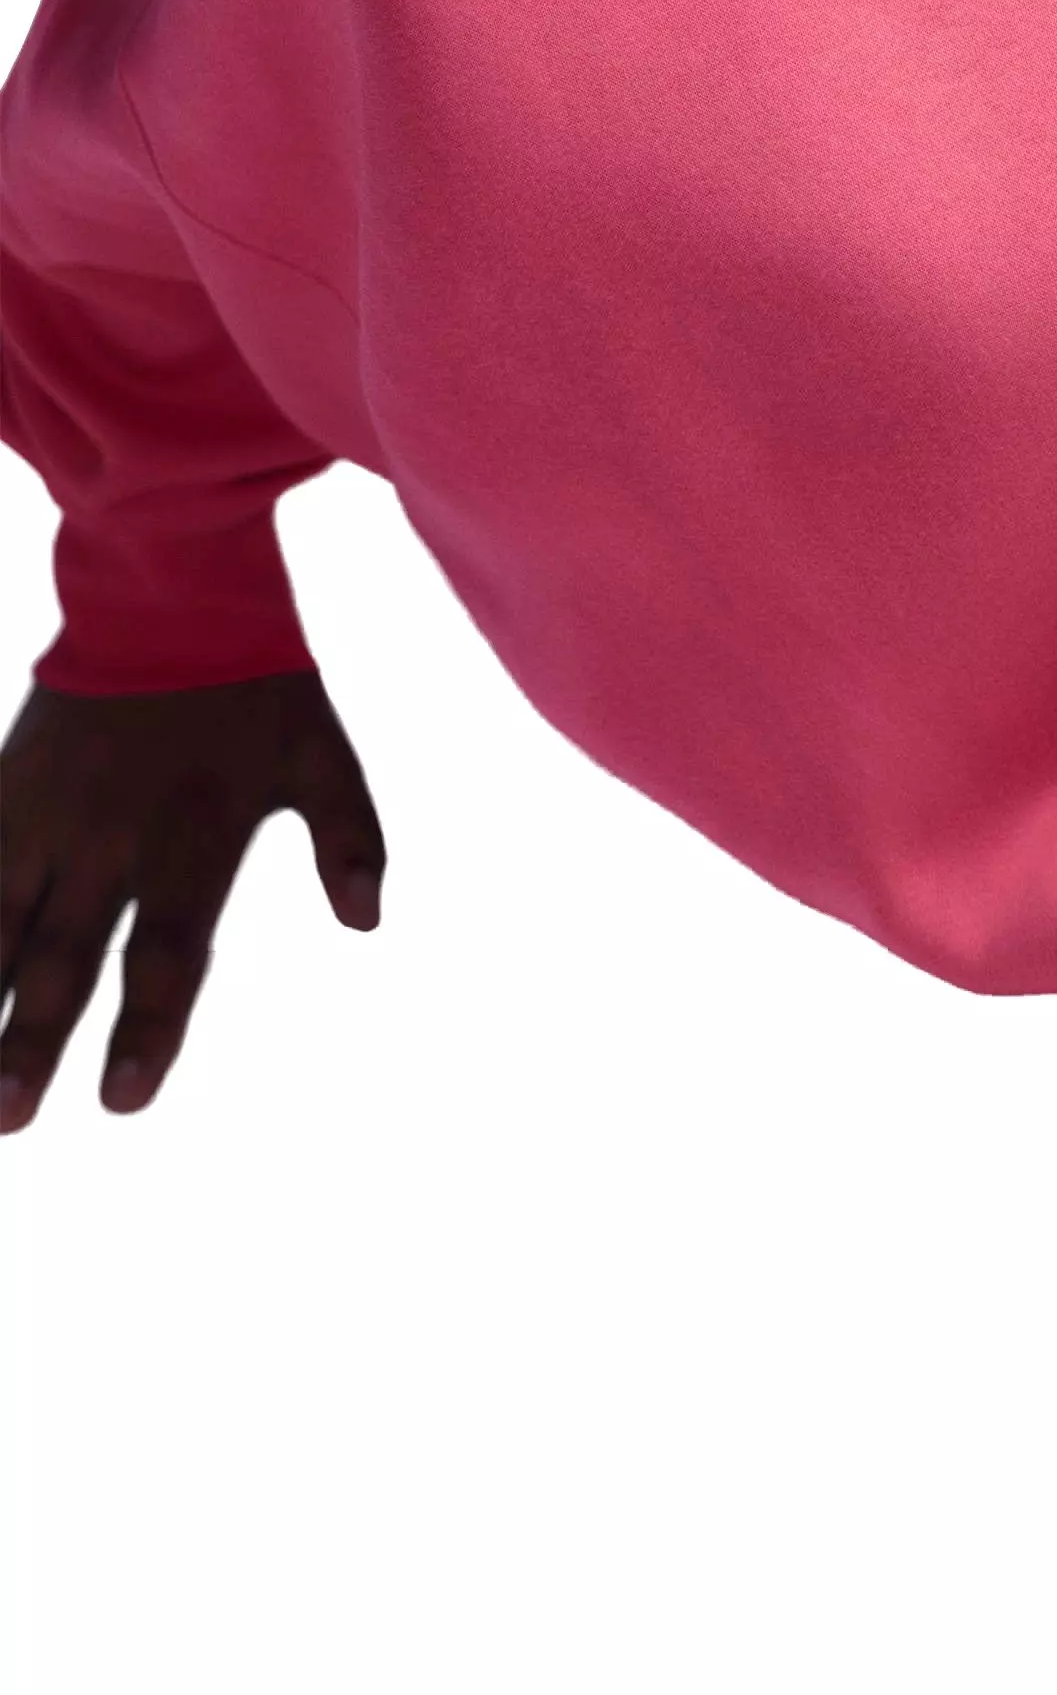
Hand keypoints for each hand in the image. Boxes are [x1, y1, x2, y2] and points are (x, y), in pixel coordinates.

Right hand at [0, 671, 384, 1132]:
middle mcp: (109, 841)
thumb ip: (351, 839)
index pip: (167, 953)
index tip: (123, 1100)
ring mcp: (43, 818)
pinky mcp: (2, 789)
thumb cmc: (258, 685)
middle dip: (30, 1040)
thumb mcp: (325, 758)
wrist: (171, 590)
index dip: (147, 1028)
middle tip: (11, 1117)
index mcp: (192, 841)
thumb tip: (369, 921)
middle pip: (63, 956)